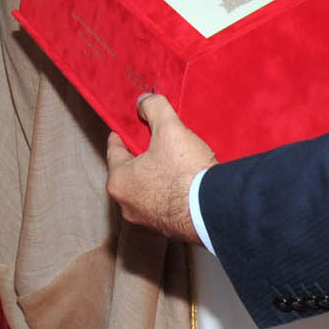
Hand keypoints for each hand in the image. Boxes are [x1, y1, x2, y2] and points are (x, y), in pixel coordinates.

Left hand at [106, 94, 215, 242]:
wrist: (214, 210)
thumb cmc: (185, 173)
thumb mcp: (169, 129)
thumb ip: (154, 108)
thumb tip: (144, 100)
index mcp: (119, 182)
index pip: (114, 149)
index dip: (125, 132)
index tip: (132, 124)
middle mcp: (126, 205)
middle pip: (130, 169)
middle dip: (142, 153)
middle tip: (158, 138)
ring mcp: (146, 220)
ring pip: (146, 187)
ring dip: (156, 173)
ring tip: (174, 157)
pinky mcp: (166, 228)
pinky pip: (162, 201)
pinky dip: (169, 190)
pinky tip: (184, 178)